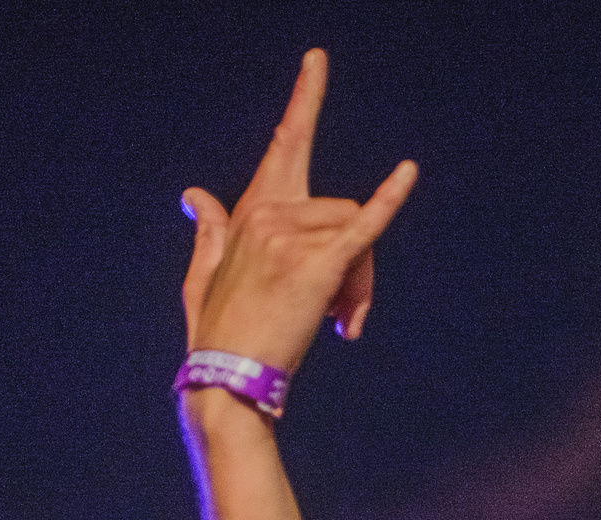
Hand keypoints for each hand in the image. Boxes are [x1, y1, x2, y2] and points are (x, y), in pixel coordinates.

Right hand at [180, 51, 418, 373]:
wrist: (227, 378)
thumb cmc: (218, 334)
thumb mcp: (203, 275)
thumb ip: (209, 230)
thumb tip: (193, 193)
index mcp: (250, 213)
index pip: (286, 146)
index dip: (305, 100)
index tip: (318, 60)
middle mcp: (268, 214)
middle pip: (342, 212)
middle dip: (353, 263)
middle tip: (345, 316)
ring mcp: (289, 237)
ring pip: (355, 236)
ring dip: (360, 285)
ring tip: (341, 327)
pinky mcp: (315, 265)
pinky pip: (363, 225)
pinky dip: (388, 200)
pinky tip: (407, 173)